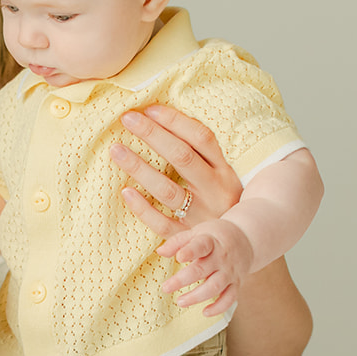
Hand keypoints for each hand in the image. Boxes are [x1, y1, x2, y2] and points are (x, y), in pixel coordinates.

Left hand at [113, 104, 242, 237]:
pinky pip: (162, 223)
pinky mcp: (187, 237)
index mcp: (225, 172)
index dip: (175, 121)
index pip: (202, 138)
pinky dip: (143, 208)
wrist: (240, 245)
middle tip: (127, 119)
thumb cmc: (223, 203)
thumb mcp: (222, 178)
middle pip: (183, 158)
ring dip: (140, 168)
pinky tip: (125, 192)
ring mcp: (201, 216)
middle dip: (153, 135)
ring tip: (116, 150)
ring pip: (168, 190)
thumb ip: (201, 156)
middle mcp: (215, 191)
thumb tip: (163, 123)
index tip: (149, 109)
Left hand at [159, 217, 254, 316]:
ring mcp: (230, 272)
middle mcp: (222, 258)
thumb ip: (178, 241)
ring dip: (197, 296)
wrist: (246, 240)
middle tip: (165, 288)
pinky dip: (219, 307)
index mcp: (211, 242)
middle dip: (183, 280)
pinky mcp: (237, 284)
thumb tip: (160, 252)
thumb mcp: (197, 232)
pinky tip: (205, 312)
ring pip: (215, 287)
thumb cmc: (214, 237)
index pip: (201, 245)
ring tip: (179, 302)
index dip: (190, 251)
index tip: (179, 257)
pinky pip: (230, 298)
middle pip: (203, 270)